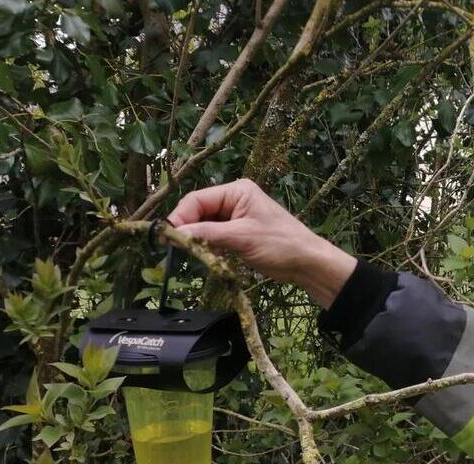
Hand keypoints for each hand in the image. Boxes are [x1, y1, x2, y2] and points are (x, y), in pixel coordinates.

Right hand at [167, 179, 356, 307]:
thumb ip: (207, 235)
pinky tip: (206, 256)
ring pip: (205, 225)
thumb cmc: (280, 243)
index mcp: (237, 191)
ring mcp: (237, 216)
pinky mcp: (239, 233)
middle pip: (198, 211)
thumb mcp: (241, 238)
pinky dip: (208, 246)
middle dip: (187, 229)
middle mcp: (235, 199)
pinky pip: (215, 236)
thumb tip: (175, 234)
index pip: (197, 199)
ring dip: (197, 239)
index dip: (180, 217)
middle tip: (172, 248)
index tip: (166, 236)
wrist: (307, 262)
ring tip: (189, 253)